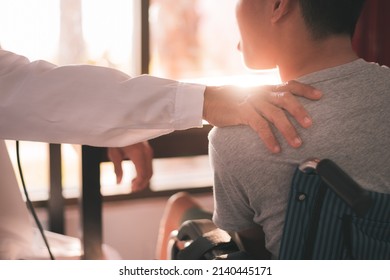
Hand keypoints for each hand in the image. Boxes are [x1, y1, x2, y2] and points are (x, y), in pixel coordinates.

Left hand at [107, 142, 153, 191]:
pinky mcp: (148, 151)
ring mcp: (149, 152)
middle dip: (142, 184)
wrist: (124, 125)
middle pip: (149, 174)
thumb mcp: (114, 153)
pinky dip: (144, 173)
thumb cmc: (117, 138)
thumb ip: (117, 169)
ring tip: (132, 183)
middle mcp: (146, 153)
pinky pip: (149, 166)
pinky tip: (136, 176)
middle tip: (132, 189)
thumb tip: (119, 183)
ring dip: (143, 180)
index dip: (138, 184)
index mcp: (138, 154)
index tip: (131, 189)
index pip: (143, 174)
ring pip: (151, 171)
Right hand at [203, 80, 321, 152]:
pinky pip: (260, 126)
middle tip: (310, 125)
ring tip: (297, 144)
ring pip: (275, 114)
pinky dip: (269, 138)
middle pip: (286, 99)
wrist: (207, 100)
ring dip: (288, 129)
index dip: (306, 89)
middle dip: (300, 111)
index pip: (289, 84)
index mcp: (265, 88)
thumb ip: (264, 99)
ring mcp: (252, 101)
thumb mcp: (249, 95)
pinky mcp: (242, 112)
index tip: (320, 96)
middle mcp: (261, 92)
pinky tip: (275, 149)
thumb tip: (278, 109)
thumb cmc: (230, 100)